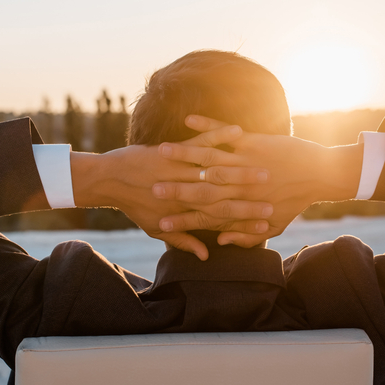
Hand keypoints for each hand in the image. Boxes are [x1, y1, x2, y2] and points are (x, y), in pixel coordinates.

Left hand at [71, 124, 273, 259]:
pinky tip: (237, 129)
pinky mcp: (175, 150)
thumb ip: (183, 241)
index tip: (267, 221)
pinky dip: (218, 134)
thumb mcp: (157, 228)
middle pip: (225, 193)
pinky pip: (201, 140)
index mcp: (185, 210)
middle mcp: (186, 189)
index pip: (221, 217)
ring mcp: (181, 167)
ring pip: (216, 167)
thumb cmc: (134, 205)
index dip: (246, 220)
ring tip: (266, 164)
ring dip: (242, 165)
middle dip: (252, 194)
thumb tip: (205, 255)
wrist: (109, 180)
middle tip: (275, 196)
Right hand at [152, 115, 362, 246]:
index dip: (182, 222)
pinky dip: (206, 125)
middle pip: (200, 189)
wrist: (323, 174)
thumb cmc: (296, 200)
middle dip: (173, 190)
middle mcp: (240, 186)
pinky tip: (188, 119)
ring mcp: (245, 161)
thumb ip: (246, 237)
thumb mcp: (274, 226)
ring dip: (182, 155)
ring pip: (208, 160)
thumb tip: (220, 244)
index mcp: (243, 207)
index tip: (160, 223)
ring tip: (159, 152)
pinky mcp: (252, 141)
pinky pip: (224, 133)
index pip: (206, 217)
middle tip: (151, 190)